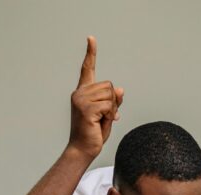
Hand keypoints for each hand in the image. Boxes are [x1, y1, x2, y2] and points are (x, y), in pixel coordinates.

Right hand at [67, 36, 123, 160]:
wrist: (82, 150)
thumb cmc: (93, 133)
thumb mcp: (107, 114)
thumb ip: (113, 101)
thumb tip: (121, 90)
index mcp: (83, 92)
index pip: (87, 68)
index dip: (91, 53)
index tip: (91, 38)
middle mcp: (79, 93)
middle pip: (109, 85)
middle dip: (112, 102)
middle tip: (103, 117)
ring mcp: (81, 100)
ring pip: (110, 95)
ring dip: (111, 109)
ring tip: (100, 121)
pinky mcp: (86, 109)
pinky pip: (109, 105)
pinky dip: (109, 115)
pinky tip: (100, 123)